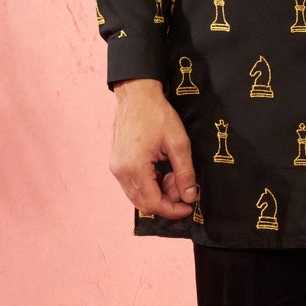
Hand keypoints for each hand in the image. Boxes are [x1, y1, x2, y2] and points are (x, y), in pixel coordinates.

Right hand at [109, 79, 198, 218]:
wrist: (137, 95)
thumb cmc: (157, 115)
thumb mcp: (178, 143)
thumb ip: (185, 173)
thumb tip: (189, 196)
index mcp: (135, 167)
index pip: (153, 203)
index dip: (173, 210)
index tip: (188, 206)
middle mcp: (121, 171)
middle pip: (144, 204)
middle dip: (166, 201)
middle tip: (182, 186)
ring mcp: (116, 168)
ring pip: (138, 197)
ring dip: (158, 193)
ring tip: (173, 175)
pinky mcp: (116, 163)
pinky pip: (133, 186)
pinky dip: (149, 186)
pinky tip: (161, 171)